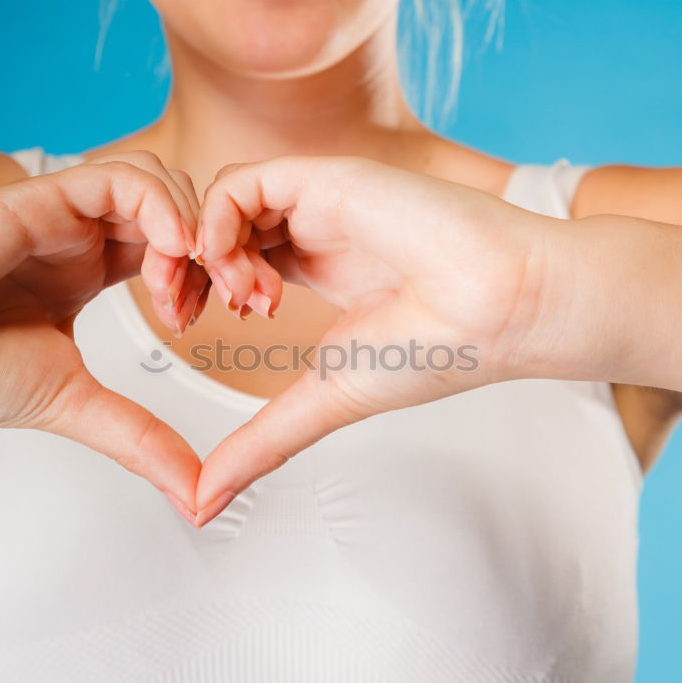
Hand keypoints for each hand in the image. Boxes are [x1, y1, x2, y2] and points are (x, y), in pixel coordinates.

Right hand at [0, 152, 215, 510]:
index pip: (180, 249)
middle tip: (241, 299)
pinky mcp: (36, 198)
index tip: (238, 316)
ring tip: (188, 289)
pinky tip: (170, 249)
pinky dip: (159, 204)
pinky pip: (118, 176)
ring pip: (159, 182)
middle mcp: (80, 236)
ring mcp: (60, 213)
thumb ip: (142, 439)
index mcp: (91, 271)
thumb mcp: (75, 405)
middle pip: (181, 210)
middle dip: (225, 249)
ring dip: (194, 228)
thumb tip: (196, 493)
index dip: (219, 274)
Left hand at [192, 155, 560, 523]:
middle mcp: (313, 228)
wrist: (498, 312)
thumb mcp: (322, 400)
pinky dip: (217, 223)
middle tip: (184, 315)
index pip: (231, 255)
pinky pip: (242, 182)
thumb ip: (260, 443)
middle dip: (183, 269)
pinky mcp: (328, 178)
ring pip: (220, 201)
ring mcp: (319, 200)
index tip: (190, 329)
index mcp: (318, 265)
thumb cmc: (432, 351)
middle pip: (215, 225)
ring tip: (240, 302)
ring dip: (203, 252)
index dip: (197, 287)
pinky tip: (238, 273)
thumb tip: (204, 504)